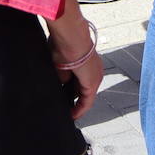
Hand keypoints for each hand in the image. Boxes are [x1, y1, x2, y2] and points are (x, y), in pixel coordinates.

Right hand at [47, 0, 101, 119]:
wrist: (70, 37)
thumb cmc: (62, 43)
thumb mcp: (58, 61)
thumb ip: (61, 74)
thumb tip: (61, 85)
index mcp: (86, 62)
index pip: (80, 79)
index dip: (72, 90)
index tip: (64, 99)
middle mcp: (94, 70)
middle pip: (83, 89)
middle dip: (73, 99)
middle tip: (63, 109)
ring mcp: (95, 77)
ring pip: (85, 96)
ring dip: (76, 105)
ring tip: (66, 114)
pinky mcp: (92, 84)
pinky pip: (87, 102)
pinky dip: (80, 110)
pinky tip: (72, 116)